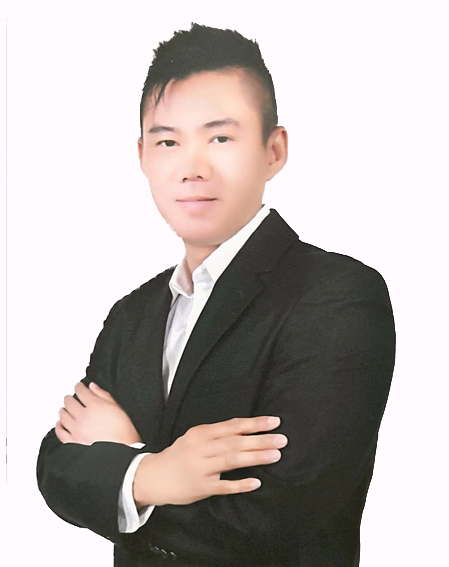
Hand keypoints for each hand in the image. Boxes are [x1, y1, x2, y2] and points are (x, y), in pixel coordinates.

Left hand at [55, 381, 141, 445]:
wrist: (122, 450)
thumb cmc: (123, 431)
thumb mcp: (117, 407)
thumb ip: (103, 395)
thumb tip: (93, 387)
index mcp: (94, 405)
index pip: (81, 391)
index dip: (79, 386)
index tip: (78, 386)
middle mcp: (82, 416)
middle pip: (69, 402)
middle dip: (69, 398)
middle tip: (70, 397)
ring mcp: (76, 430)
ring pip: (63, 416)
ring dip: (63, 410)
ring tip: (64, 408)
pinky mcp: (73, 442)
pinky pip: (61, 432)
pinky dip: (59, 426)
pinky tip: (60, 424)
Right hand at [133, 416, 287, 507]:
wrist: (153, 476)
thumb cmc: (180, 455)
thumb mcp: (194, 438)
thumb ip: (217, 434)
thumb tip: (248, 431)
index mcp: (201, 433)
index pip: (232, 426)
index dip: (254, 424)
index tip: (274, 422)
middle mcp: (201, 448)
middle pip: (235, 442)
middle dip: (260, 440)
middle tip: (282, 439)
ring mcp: (200, 468)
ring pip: (232, 460)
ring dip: (255, 457)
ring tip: (275, 455)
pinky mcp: (200, 487)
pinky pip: (223, 486)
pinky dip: (240, 484)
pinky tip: (256, 483)